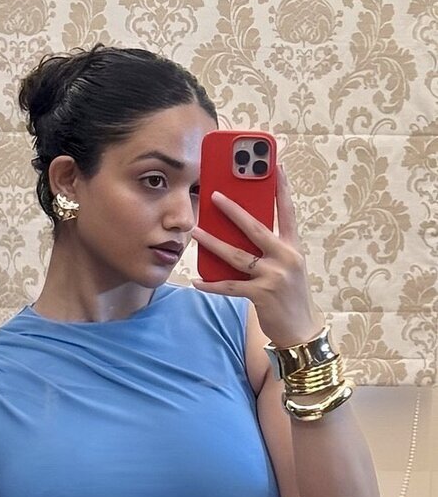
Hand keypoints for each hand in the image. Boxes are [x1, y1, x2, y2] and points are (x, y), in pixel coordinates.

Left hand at [190, 164, 323, 347]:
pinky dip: (212, 284)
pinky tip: (197, 280)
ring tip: (196, 233)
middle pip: (256, 228)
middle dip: (234, 211)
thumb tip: (239, 235)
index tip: (276, 166)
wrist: (301, 330)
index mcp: (293, 248)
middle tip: (215, 195)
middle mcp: (285, 258)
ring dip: (213, 243)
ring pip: (237, 256)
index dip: (282, 189)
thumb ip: (270, 250)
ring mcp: (273, 277)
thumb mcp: (288, 268)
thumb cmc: (290, 296)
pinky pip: (230, 286)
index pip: (288, 212)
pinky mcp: (261, 295)